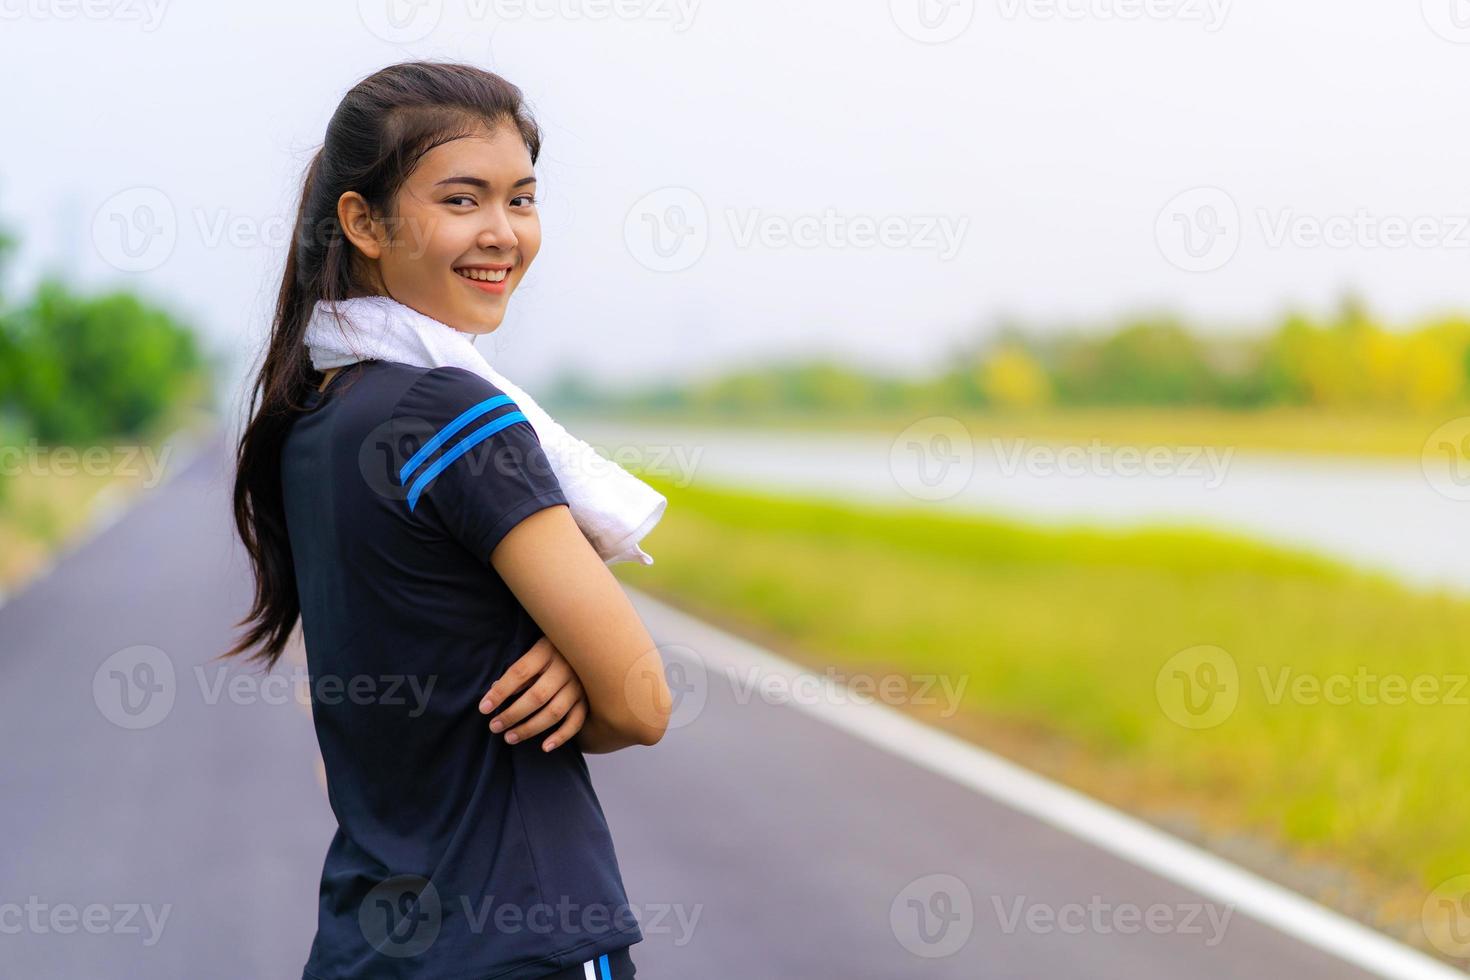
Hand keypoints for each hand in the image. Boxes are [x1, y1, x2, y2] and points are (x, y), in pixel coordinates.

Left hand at [478, 635, 587, 751]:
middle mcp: (564, 669)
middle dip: (512, 715)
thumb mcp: (533, 650)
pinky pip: (575, 722)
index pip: (519, 673)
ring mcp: (578, 686)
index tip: (484, 708)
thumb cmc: (551, 649)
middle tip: (494, 727)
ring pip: (554, 713)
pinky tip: (545, 747)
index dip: (500, 691)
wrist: (588, 646)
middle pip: (536, 697)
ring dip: (530, 729)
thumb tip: (494, 690)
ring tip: (510, 737)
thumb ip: (518, 671)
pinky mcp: (587, 700)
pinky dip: (561, 737)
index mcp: (546, 651)